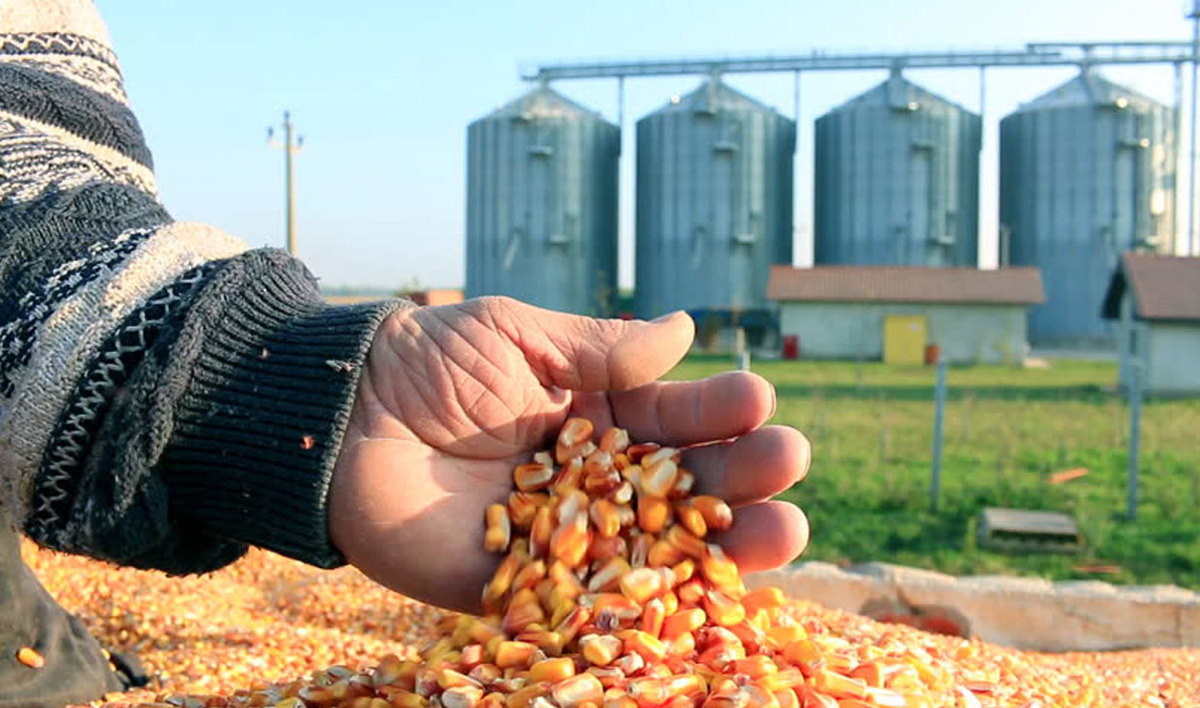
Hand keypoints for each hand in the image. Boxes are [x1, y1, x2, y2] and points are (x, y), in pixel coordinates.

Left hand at [329, 296, 810, 611]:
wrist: (341, 418)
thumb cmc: (428, 362)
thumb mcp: (517, 336)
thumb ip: (598, 348)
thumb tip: (687, 330)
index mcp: (596, 415)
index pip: (675, 418)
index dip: (718, 412)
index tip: (759, 401)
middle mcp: (591, 479)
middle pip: (683, 488)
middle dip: (740, 477)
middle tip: (788, 463)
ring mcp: (562, 536)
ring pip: (656, 549)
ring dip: (723, 545)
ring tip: (787, 531)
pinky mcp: (519, 587)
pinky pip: (589, 600)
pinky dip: (645, 603)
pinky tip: (700, 596)